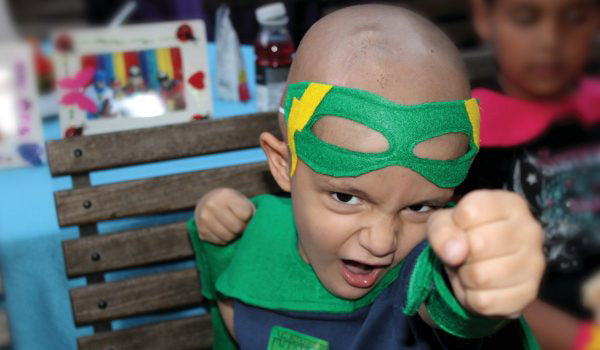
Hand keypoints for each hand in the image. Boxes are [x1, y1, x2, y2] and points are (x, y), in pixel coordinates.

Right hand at [194, 188, 254, 244]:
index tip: (247, 216)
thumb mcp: (242, 201)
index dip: (249, 218)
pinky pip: (220, 242)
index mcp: (225, 195)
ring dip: (234, 236)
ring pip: (228, 237)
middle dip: (242, 229)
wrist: (209, 202)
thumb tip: (258, 229)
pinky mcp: (201, 231)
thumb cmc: (232, 203)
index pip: (245, 214)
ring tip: (234, 229)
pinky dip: (225, 240)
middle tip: (242, 226)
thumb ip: (252, 212)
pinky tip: (225, 232)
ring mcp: (204, 218)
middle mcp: (212, 205)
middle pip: (237, 227)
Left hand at [426, 190, 544, 317]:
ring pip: (480, 276)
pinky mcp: (529, 294)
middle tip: (464, 253)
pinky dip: (471, 297)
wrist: (476, 265)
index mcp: (511, 204)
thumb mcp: (443, 223)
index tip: (461, 227)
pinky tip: (480, 286)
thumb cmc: (461, 234)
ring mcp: (535, 264)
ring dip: (464, 276)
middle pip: (478, 245)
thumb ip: (442, 230)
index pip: (471, 212)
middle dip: (459, 253)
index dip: (455, 224)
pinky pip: (484, 301)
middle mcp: (530, 230)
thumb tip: (455, 252)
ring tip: (471, 268)